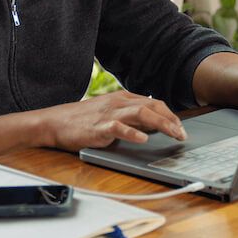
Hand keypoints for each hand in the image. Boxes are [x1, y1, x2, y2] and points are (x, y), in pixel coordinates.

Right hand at [40, 90, 187, 150]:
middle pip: (152, 106)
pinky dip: (133, 133)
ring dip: (161, 124)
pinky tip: (143, 139)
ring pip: (141, 113)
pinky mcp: (99, 127)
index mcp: (122, 98)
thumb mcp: (110, 113)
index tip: (181, 127)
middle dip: (171, 120)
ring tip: (174, 134)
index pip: (153, 103)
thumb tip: (153, 125)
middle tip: (183, 134)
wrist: (54, 122)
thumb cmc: (82, 120)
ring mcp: (109, 113)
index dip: (170, 114)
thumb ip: (130, 117)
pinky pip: (119, 128)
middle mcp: (118, 102)